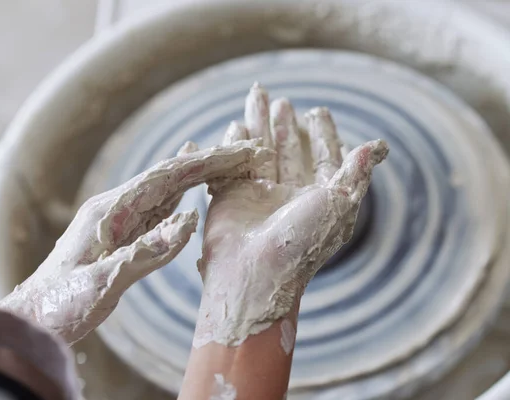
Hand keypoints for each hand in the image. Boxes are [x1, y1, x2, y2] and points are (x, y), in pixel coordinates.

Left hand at [0, 141, 271, 344]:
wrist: (33, 321)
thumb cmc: (61, 305)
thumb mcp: (102, 283)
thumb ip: (145, 252)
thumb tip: (189, 220)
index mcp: (110, 211)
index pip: (166, 177)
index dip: (205, 162)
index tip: (239, 152)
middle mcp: (116, 208)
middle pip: (170, 177)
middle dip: (209, 161)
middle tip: (249, 150)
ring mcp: (118, 220)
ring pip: (166, 189)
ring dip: (199, 173)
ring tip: (229, 157)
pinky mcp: (122, 236)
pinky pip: (157, 209)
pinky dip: (180, 193)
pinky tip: (188, 185)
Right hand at [194, 84, 387, 347]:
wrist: (256, 272)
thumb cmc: (302, 241)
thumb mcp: (339, 203)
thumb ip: (356, 172)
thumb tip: (378, 146)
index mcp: (317, 199)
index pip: (322, 159)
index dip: (323, 135)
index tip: (318, 111)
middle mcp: (288, 196)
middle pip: (288, 151)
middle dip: (285, 125)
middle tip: (284, 101)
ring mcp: (258, 196)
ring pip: (259, 150)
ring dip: (258, 122)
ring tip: (256, 93)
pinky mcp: (230, 198)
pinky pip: (233, 164)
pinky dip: (233, 143)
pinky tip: (234, 124)